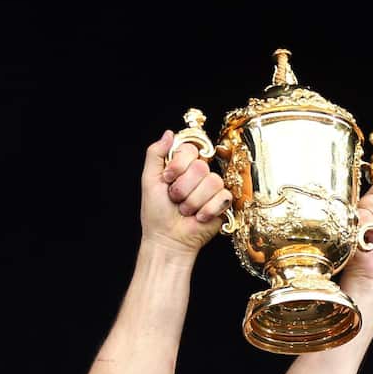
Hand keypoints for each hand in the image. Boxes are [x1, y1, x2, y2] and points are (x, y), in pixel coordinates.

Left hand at [140, 131, 232, 256]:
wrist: (167, 239)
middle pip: (201, 167)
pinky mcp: (222, 203)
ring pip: (212, 182)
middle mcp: (200, 174)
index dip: (179, 165)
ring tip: (185, 211)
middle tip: (175, 200)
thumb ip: (155, 154)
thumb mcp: (150, 180)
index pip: (190, 149)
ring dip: (193, 202)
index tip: (168, 179)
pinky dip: (207, 210)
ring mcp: (212, 188)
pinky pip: (222, 197)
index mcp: (184, 165)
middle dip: (183, 188)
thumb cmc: (157, 213)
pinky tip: (198, 218)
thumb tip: (169, 134)